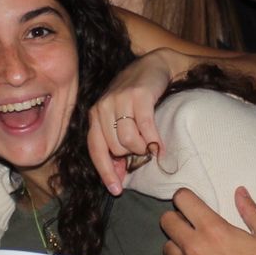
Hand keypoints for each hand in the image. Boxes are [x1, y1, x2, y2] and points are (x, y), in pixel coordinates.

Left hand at [87, 49, 175, 194]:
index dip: (105, 172)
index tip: (116, 190)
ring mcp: (120, 100)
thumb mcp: (120, 117)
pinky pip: (145, 127)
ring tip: (151, 145)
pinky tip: (160, 146)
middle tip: (143, 151)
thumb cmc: (136, 96)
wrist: (154, 64)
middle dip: (131, 155)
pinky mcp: (139, 95)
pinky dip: (154, 140)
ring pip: (128, 140)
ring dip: (143, 148)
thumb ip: (116, 142)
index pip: (96, 149)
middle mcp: (103, 107)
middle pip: (115, 147)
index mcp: (95, 114)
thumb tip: (119, 175)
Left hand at [161, 186, 255, 254]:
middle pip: (166, 221)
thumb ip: (252, 212)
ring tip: (194, 250)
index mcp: (213, 229)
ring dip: (178, 245)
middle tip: (190, 225)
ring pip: (167, 247)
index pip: (182, 200)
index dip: (185, 197)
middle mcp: (194, 247)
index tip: (191, 203)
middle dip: (177, 218)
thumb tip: (239, 192)